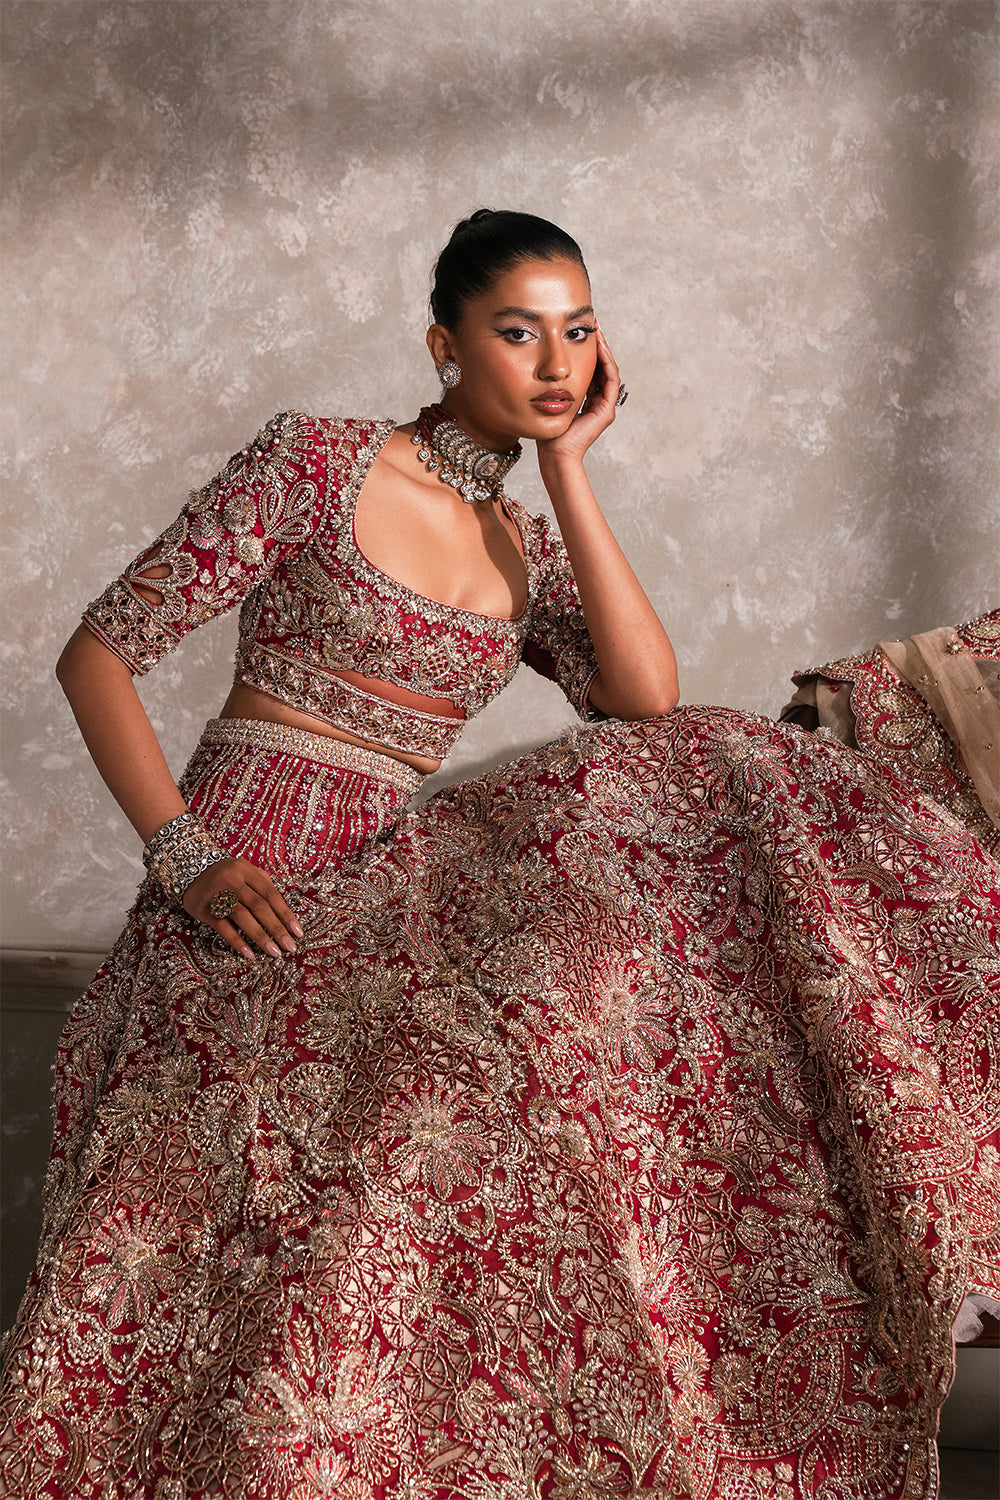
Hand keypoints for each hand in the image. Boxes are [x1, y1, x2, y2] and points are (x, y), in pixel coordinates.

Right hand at [183, 857, 303, 958]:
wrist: (186, 869)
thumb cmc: (223, 875)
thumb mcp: (243, 871)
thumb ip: (262, 884)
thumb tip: (284, 909)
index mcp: (247, 870)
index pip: (271, 894)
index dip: (286, 914)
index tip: (298, 932)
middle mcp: (233, 880)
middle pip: (260, 906)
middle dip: (277, 928)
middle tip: (290, 947)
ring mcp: (218, 894)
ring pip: (243, 917)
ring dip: (261, 937)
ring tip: (275, 953)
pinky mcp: (204, 908)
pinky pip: (223, 927)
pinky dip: (237, 941)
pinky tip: (250, 954)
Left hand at [536, 323, 622, 468]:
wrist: (554, 453)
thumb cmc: (548, 432)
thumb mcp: (551, 401)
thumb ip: (555, 387)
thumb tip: (547, 368)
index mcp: (588, 400)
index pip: (592, 369)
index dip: (590, 350)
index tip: (583, 331)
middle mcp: (599, 402)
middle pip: (602, 367)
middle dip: (598, 344)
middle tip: (593, 324)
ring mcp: (605, 407)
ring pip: (608, 370)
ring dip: (603, 349)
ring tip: (597, 331)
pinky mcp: (606, 411)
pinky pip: (609, 380)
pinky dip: (605, 362)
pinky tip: (599, 347)